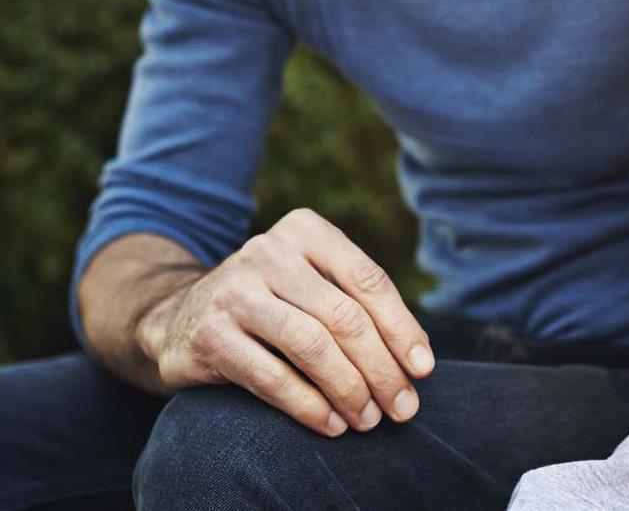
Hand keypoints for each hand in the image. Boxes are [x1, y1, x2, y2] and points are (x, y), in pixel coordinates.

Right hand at [136, 208, 434, 437]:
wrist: (178, 317)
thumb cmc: (269, 304)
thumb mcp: (310, 285)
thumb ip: (356, 306)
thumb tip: (418, 358)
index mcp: (304, 229)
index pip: (367, 278)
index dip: (401, 327)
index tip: (423, 369)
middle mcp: (269, 251)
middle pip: (343, 315)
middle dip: (381, 367)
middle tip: (402, 407)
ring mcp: (236, 290)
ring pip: (311, 344)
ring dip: (349, 389)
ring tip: (368, 420)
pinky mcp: (211, 334)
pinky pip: (271, 376)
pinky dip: (308, 405)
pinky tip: (332, 425)